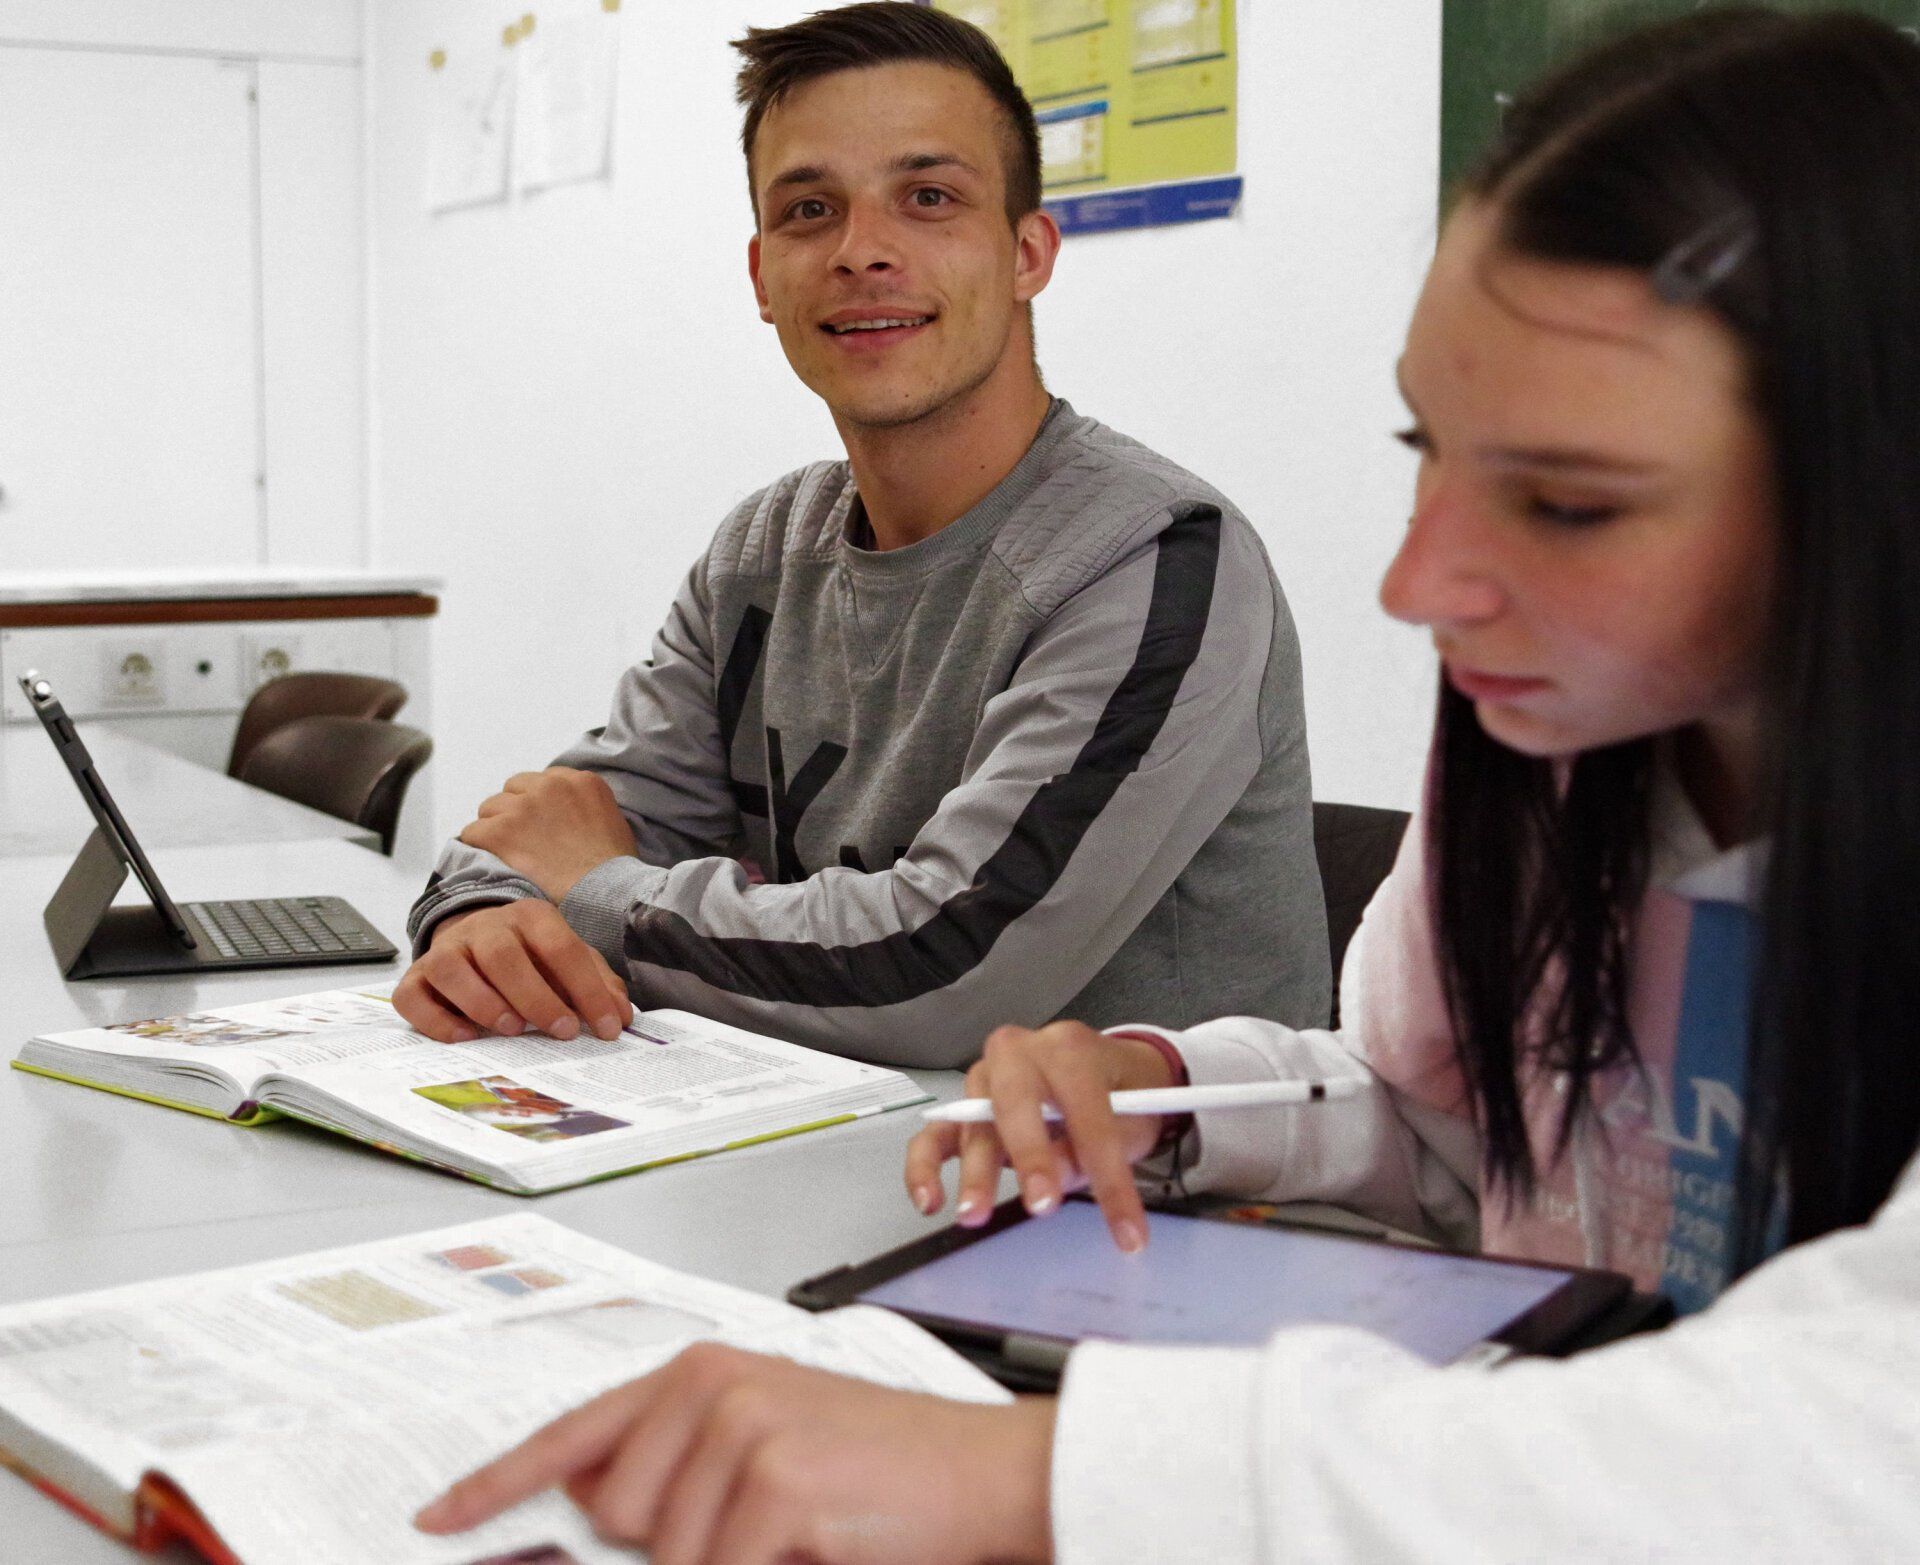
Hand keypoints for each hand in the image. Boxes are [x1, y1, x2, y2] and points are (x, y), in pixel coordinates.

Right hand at [393, 901, 631, 1041]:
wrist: (474, 938)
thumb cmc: (531, 957)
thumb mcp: (568, 961)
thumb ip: (597, 983)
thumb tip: (620, 1016)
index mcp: (530, 918)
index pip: (562, 948)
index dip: (587, 989)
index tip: (607, 1027)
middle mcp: (484, 928)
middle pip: (503, 955)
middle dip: (536, 997)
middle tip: (561, 1031)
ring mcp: (446, 950)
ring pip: (452, 969)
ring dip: (483, 1002)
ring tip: (513, 1030)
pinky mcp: (417, 978)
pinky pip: (412, 996)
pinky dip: (435, 1020)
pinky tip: (466, 1037)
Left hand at [414, 1342, 1057, 1564]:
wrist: (983, 1474)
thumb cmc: (877, 1468)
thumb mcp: (765, 1449)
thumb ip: (675, 1466)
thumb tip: (595, 1514)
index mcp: (703, 1371)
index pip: (575, 1431)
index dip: (499, 1481)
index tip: (441, 1516)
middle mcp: (713, 1385)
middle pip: (617, 1517)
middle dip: (674, 1546)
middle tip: (759, 1527)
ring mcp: (743, 1429)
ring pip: (667, 1558)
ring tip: (798, 1534)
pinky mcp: (776, 1482)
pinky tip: (815, 1544)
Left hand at [457, 767, 637, 901]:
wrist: (602, 898)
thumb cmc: (612, 873)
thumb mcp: (612, 823)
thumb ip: (582, 807)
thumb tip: (561, 815)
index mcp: (582, 781)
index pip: (542, 780)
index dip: (539, 806)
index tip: (542, 828)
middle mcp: (551, 785)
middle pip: (513, 790)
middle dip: (516, 813)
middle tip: (526, 844)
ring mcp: (522, 807)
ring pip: (490, 810)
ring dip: (497, 830)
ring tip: (513, 857)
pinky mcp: (499, 831)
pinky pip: (472, 833)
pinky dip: (481, 850)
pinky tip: (499, 865)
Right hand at [903, 1021, 1177, 1252]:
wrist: (1107, 1069)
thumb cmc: (1122, 1093)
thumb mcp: (1131, 1118)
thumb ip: (1098, 1146)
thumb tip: (1056, 1175)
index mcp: (1070, 1048)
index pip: (1087, 1112)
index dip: (1109, 1175)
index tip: (1127, 1232)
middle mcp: (1019, 1054)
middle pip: (1017, 1102)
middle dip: (1030, 1156)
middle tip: (1042, 1205)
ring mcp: (984, 1080)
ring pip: (974, 1123)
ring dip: (975, 1172)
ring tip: (975, 1215)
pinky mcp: (962, 1109)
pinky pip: (935, 1136)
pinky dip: (925, 1168)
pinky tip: (929, 1202)